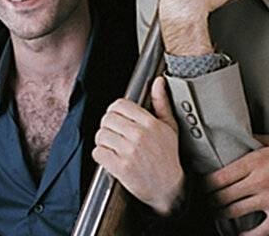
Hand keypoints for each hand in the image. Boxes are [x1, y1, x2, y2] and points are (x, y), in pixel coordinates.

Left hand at [92, 77, 184, 215]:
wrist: (168, 187)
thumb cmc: (168, 157)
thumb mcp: (170, 127)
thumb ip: (162, 103)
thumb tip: (159, 82)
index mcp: (151, 123)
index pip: (120, 105)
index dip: (115, 110)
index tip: (117, 118)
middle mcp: (140, 135)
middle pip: (107, 119)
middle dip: (107, 126)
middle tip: (114, 133)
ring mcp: (130, 152)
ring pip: (101, 135)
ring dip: (103, 141)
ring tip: (112, 146)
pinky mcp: (121, 167)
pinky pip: (98, 152)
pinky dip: (100, 155)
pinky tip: (110, 157)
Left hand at [206, 133, 268, 235]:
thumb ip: (260, 139)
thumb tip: (246, 138)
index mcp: (258, 160)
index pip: (221, 175)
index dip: (208, 183)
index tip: (204, 186)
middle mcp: (261, 180)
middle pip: (224, 196)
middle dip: (212, 201)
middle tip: (207, 203)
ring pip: (236, 212)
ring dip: (224, 216)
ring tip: (219, 216)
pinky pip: (260, 230)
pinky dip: (248, 235)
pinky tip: (242, 235)